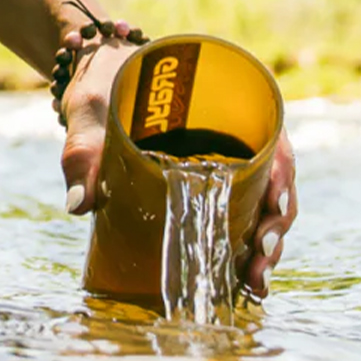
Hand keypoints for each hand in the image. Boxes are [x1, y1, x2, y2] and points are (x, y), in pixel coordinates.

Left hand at [54, 27, 298, 297]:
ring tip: (255, 282)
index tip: (274, 208)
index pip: (272, 143)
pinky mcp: (206, 184)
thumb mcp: (90, 111)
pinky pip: (238, 214)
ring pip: (261, 206)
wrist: (95, 78)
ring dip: (265, 246)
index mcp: (223, 107)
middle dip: (274, 228)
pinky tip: (244, 281)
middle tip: (258, 263)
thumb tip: (78, 206)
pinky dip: (244, 246)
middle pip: (274, 184)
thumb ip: (83, 152)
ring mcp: (224, 162)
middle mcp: (235, 136)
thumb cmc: (101, 86)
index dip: (282, 179)